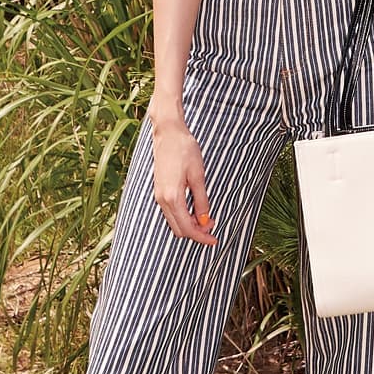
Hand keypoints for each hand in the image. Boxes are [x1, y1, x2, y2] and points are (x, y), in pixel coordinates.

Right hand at [150, 109, 216, 245]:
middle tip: (213, 224)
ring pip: (174, 222)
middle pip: (179, 229)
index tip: (214, 240)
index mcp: (172, 197)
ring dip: (190, 224)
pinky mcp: (159, 190)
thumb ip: (201, 199)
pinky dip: (183, 215)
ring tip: (207, 216)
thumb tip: (205, 220)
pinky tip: (195, 209)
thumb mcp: (198, 175)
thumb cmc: (184, 149)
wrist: (168, 132)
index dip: (202, 237)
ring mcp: (159, 195)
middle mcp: (162, 199)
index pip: (187, 228)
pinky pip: (171, 212)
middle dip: (197, 232)